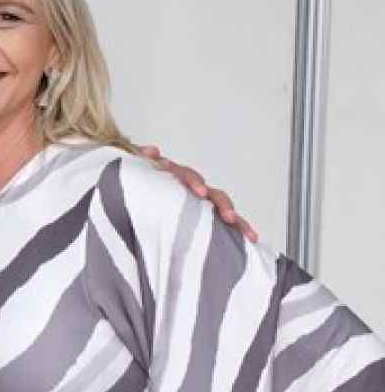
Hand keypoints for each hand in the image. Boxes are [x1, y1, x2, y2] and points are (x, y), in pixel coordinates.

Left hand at [137, 145, 257, 242]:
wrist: (140, 187)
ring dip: (237, 221)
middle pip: (213, 194)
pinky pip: (220, 226)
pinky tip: (251, 241)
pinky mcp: (202, 217)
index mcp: (177, 176)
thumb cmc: (142, 181)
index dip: (195, 182)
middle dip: (223, 205)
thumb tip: (153, 151)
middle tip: (229, 217)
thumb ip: (145, 161)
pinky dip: (236, 231)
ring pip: (222, 211)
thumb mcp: (140, 170)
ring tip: (250, 235)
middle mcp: (193, 190)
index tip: (199, 192)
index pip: (189, 176)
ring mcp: (200, 204)